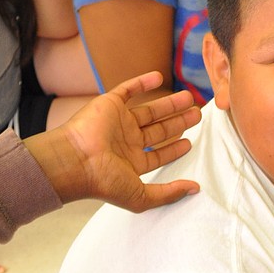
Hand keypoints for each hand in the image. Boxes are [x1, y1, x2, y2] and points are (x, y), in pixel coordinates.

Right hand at [25, 73, 201, 208]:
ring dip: (169, 103)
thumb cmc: (105, 182)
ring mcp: (118, 122)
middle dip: (178, 122)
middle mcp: (126, 141)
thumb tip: (195, 189)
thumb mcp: (142, 197)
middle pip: (158, 130)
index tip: (189, 142)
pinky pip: (127, 89)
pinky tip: (159, 76)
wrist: (76, 161)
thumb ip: (169, 193)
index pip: (158, 154)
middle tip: (197, 114)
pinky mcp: (109, 104)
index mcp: (132, 162)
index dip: (174, 149)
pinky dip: (142, 82)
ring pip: (149, 110)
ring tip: (190, 97)